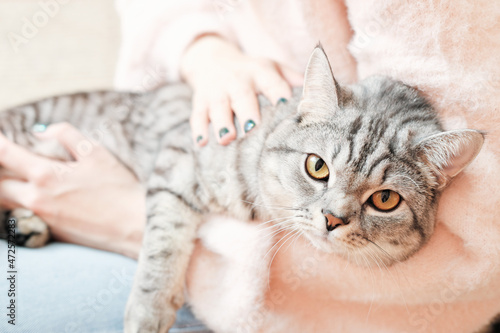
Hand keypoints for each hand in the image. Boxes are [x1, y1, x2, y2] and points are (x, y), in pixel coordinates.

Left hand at [0, 123, 144, 258]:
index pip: (5, 154)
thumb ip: (66, 134)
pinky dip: (16, 204)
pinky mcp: (48, 232)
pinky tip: (26, 197)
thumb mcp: (97, 153)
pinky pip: (18, 216)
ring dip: (4, 188)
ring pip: (4, 202)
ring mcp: (39, 218)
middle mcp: (35, 198)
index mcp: (45, 175)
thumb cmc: (119, 189)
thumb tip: (41, 130)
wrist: (133, 227)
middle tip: (6, 161)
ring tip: (12, 177)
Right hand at [180, 35, 302, 145]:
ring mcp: (217, 90)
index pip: (273, 83)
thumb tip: (322, 94)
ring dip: (222, 122)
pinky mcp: (200, 100)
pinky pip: (197, 114)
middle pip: (243, 95)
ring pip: (219, 106)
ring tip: (226, 139)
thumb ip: (293, 79)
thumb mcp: (272, 67)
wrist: (211, 58)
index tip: (287, 107)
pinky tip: (201, 143)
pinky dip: (198, 128)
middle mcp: (238, 79)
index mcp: (261, 72)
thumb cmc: (251, 71)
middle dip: (247, 111)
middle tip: (253, 128)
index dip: (279, 93)